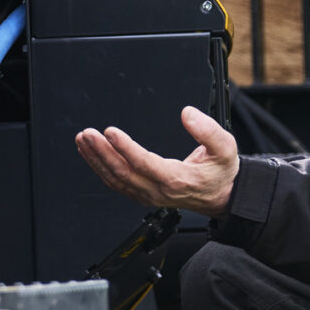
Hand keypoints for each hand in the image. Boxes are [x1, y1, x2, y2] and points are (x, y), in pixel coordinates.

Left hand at [74, 106, 238, 215]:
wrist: (221, 196)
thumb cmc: (221, 172)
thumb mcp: (225, 147)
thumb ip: (208, 130)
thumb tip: (187, 113)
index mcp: (177, 180)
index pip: (144, 163)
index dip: (125, 147)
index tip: (111, 132)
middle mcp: (159, 191)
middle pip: (123, 173)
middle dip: (102, 152)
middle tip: (88, 134)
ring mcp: (148, 195)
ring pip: (116, 180)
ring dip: (97, 160)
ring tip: (84, 141)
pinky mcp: (143, 194)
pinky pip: (117, 183)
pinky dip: (101, 168)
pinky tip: (92, 155)